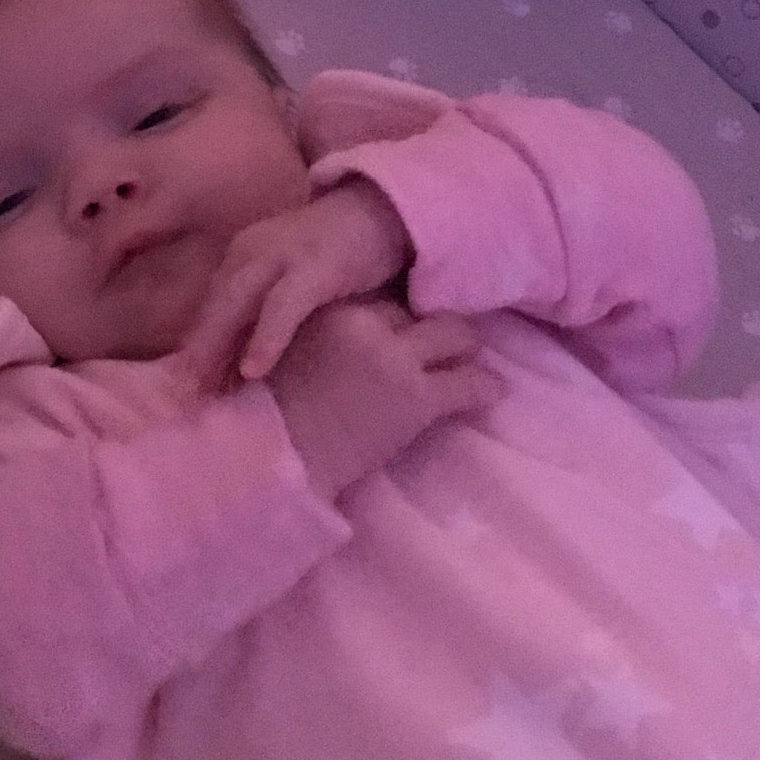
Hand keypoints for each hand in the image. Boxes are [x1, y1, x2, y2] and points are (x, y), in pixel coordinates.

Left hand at [179, 179, 411, 394]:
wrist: (383, 208)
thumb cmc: (338, 252)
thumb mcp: (289, 278)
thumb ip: (263, 309)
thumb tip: (240, 362)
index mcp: (241, 256)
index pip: (210, 307)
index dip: (196, 348)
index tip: (186, 389)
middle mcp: (251, 252)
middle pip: (214, 309)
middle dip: (197, 354)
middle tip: (186, 399)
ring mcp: (282, 256)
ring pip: (236, 306)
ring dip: (218, 349)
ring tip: (207, 390)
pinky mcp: (314, 266)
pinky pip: (282, 308)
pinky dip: (265, 338)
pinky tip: (254, 369)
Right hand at [269, 300, 504, 501]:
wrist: (273, 458)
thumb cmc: (264, 416)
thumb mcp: (280, 358)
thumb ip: (309, 341)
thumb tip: (332, 348)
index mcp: (330, 310)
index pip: (379, 301)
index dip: (393, 321)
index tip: (401, 333)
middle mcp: (367, 325)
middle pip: (416, 311)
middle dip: (429, 328)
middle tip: (441, 345)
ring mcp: (395, 361)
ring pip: (454, 334)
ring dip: (465, 347)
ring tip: (470, 361)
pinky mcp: (417, 399)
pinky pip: (469, 384)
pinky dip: (485, 387)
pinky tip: (494, 392)